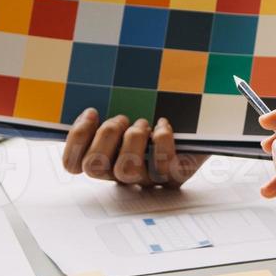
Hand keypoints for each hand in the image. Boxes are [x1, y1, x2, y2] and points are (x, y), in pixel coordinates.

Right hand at [61, 110, 207, 187]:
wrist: (202, 119)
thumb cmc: (159, 110)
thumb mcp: (128, 106)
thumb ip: (105, 105)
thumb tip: (87, 96)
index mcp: (105, 158)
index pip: (73, 165)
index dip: (76, 138)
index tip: (93, 111)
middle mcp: (123, 174)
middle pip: (95, 167)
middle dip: (106, 134)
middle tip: (123, 118)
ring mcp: (149, 179)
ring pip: (126, 170)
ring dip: (133, 139)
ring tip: (144, 123)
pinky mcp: (175, 176)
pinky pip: (163, 165)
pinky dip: (162, 139)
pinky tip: (164, 124)